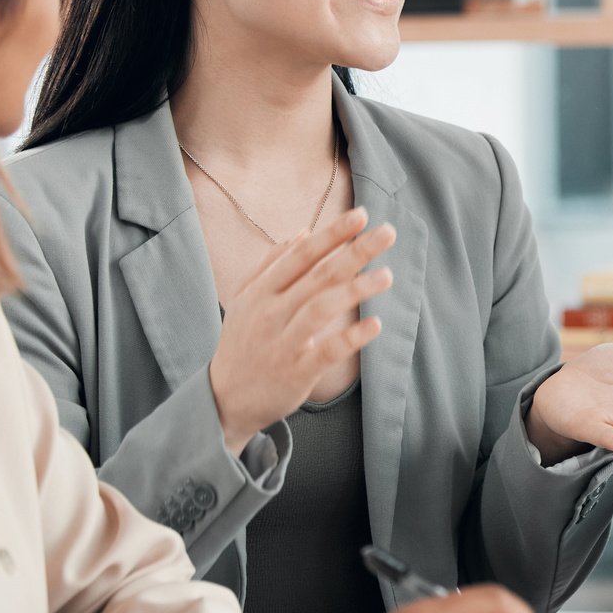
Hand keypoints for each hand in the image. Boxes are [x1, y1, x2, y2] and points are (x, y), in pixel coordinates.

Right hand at [208, 208, 396, 452]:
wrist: (224, 398)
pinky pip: (327, 351)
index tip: (362, 215)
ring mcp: (283, 342)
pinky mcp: (297, 371)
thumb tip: (303, 233)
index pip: (300, 255)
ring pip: (322, 309)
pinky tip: (375, 324)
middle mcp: (270, 313)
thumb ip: (271, 264)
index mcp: (260, 292)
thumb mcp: (246, 300)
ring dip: (356, 290)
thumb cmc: (242, 342)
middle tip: (388, 233)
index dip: (332, 235)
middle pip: (318, 276)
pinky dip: (351, 337)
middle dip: (354, 252)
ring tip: (387, 276)